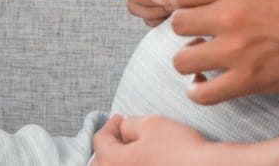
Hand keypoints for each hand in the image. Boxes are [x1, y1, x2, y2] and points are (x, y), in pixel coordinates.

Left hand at [91, 114, 211, 165]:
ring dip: (117, 161)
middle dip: (109, 146)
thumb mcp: (151, 123)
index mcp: (111, 162)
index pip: (99, 140)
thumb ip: (129, 124)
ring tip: (131, 150)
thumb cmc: (178, 147)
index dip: (109, 125)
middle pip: (101, 161)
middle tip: (121, 134)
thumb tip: (122, 130)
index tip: (120, 118)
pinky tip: (143, 162)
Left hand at [167, 0, 278, 104]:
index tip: (192, 11)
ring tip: (203, 61)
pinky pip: (201, 93)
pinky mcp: (246, 79)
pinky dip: (198, 91)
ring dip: (189, 61)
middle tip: (201, 36)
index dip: (183, 4)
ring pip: (180, 59)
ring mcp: (236, 49)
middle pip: (176, 24)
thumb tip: (202, 2)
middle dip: (186, 31)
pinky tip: (206, 84)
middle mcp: (230, 14)